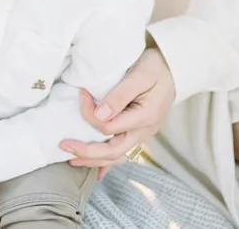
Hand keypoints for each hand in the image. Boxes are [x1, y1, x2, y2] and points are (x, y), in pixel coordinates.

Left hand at [60, 48, 175, 179]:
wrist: (175, 67)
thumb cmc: (157, 67)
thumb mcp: (140, 75)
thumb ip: (119, 95)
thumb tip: (98, 116)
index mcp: (144, 117)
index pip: (108, 126)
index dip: (89, 114)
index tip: (81, 93)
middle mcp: (144, 131)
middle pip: (112, 150)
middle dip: (86, 151)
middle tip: (63, 145)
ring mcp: (142, 133)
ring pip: (116, 155)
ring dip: (94, 159)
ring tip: (73, 159)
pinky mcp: (139, 130)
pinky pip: (123, 151)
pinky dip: (109, 162)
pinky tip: (98, 171)